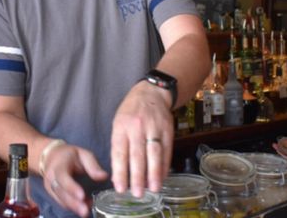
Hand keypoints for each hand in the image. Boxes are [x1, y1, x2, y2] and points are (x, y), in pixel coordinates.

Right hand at [42, 143, 107, 216]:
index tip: (82, 196)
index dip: (72, 187)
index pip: (63, 177)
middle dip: (73, 203)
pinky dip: (72, 207)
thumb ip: (93, 166)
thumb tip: (104, 177)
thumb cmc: (70, 155)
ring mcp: (50, 187)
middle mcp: (51, 177)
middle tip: (85, 211)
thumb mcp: (83, 154)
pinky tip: (83, 208)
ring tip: (86, 211)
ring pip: (60, 199)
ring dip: (73, 207)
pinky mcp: (52, 194)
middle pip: (61, 192)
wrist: (51, 157)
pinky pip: (61, 202)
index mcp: (59, 165)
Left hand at [110, 80, 173, 196]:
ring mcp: (154, 127)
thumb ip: (119, 147)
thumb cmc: (131, 111)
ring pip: (154, 153)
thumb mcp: (118, 124)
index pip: (120, 152)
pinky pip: (166, 150)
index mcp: (121, 126)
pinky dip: (165, 165)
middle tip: (137, 193)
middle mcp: (137, 127)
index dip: (120, 171)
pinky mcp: (168, 129)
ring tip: (153, 188)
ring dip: (154, 173)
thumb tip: (119, 174)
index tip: (120, 188)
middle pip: (137, 155)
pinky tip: (163, 176)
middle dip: (137, 176)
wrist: (152, 92)